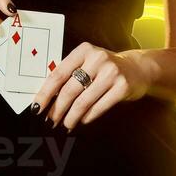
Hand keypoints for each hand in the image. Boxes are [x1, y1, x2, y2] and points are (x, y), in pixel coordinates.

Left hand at [34, 43, 152, 131]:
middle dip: (57, 110)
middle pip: (69, 90)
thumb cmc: (105, 68)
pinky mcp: (122, 87)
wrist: (138, 68)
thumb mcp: (87, 63)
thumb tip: (46, 99)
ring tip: (66, 124)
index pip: (58, 74)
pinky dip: (87, 117)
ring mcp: (112, 72)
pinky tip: (82, 120)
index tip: (36, 108)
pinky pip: (98, 107)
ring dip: (71, 117)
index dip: (45, 94)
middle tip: (51, 121)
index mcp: (84, 50)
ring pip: (83, 102)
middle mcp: (98, 59)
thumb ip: (69, 74)